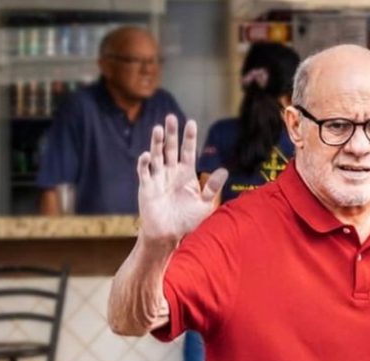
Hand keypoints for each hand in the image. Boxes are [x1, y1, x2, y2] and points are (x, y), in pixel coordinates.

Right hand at [137, 114, 226, 242]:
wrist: (169, 235)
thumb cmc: (187, 221)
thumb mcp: (204, 204)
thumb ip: (212, 187)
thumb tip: (225, 170)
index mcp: (186, 174)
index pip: (188, 152)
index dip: (189, 138)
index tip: (191, 123)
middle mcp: (171, 173)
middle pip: (170, 149)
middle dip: (171, 134)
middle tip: (171, 117)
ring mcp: (158, 178)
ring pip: (156, 156)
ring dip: (156, 143)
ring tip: (158, 129)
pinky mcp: (146, 187)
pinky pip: (144, 172)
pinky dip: (144, 163)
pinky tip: (147, 155)